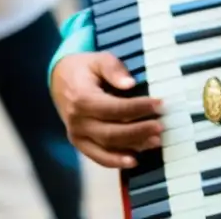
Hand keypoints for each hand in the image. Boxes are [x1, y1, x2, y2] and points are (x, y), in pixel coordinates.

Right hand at [50, 52, 163, 168]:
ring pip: (107, 147)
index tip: (159, 104)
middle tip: (160, 126)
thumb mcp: (98, 59)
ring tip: (155, 142)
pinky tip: (134, 160)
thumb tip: (130, 84)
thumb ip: (114, 69)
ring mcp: (77, 135)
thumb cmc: (84, 68)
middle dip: (139, 131)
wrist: (60, 80)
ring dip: (132, 147)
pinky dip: (115, 161)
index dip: (138, 108)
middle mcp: (77, 121)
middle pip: (111, 133)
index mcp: (81, 99)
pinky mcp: (80, 143)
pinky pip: (98, 157)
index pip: (114, 108)